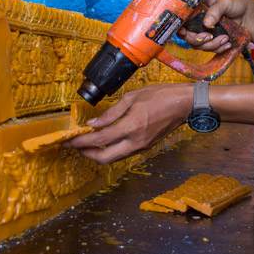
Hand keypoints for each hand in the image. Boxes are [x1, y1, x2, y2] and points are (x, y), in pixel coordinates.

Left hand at [65, 84, 192, 163]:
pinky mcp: (146, 147)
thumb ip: (111, 113)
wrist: (185, 104)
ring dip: (98, 153)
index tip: (69, 140)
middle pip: (104, 158)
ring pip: (114, 158)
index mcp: (131, 126)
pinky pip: (123, 153)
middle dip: (87, 154)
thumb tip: (93, 124)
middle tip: (75, 145)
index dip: (82, 141)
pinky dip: (110, 149)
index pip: (100, 139)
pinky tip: (105, 139)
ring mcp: (141, 147)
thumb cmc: (160, 95)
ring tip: (87, 142)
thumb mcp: (133, 97)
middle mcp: (135, 142)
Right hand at [178, 0, 252, 53]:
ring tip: (225, 38)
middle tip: (210, 37)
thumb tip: (206, 24)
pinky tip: (228, 43)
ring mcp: (203, 31)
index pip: (181, 18)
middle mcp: (196, 20)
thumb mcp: (225, 2)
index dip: (179, 26)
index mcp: (195, 7)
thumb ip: (215, 10)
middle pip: (186, 35)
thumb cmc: (236, 4)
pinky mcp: (211, 41)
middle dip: (197, 39)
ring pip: (198, 45)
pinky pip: (209, 49)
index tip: (184, 32)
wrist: (249, 16)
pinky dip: (218, 48)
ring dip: (211, 45)